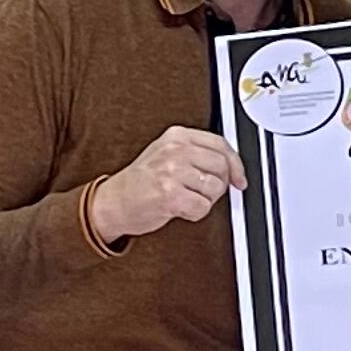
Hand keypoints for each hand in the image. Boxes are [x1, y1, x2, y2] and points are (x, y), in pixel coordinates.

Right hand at [86, 124, 244, 243]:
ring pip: (215, 188)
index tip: (239, 178)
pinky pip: (202, 208)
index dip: (235, 164)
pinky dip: (195, 214)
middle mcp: (175, 150)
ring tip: (186, 199)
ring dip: (205, 201)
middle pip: (221, 166)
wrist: (112, 202)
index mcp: (177, 136)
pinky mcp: (170, 194)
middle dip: (219, 185)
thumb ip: (196, 154)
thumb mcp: (166, 154)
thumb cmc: (140, 182)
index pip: (220, 144)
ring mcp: (172, 171)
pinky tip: (180, 209)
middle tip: (203, 193)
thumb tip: (231, 166)